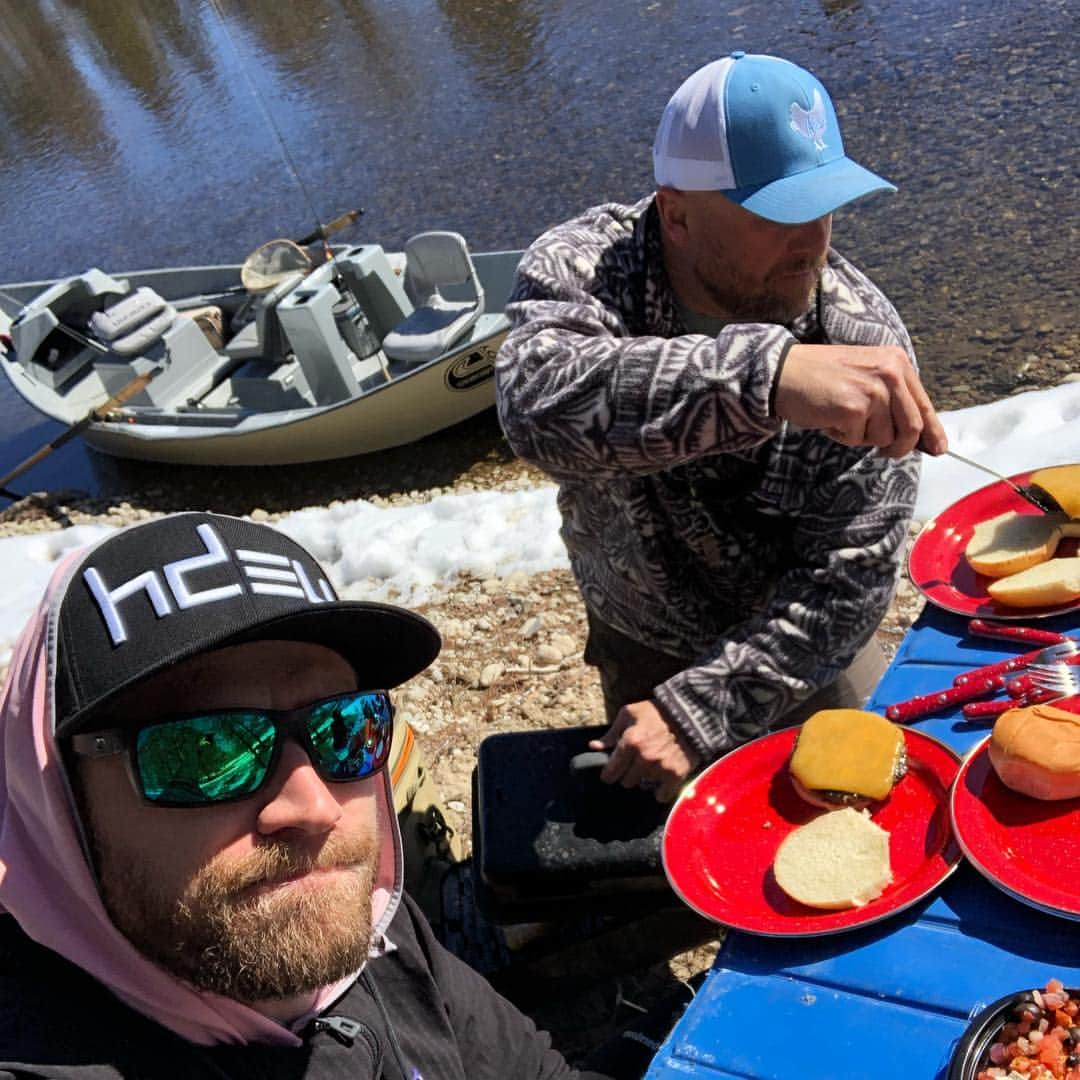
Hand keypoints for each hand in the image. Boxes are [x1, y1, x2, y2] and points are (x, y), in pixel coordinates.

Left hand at [588, 700, 700, 802]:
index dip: (608, 774)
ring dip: (644, 780)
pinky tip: (661, 781)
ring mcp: (660, 768)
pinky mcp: (676, 774)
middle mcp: (644, 758)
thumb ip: (611, 732)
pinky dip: (660, 791)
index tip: (610, 774)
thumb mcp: (630, 713)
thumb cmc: (658, 712)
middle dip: (627, 774)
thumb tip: (594, 747)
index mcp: (630, 742)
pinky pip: (662, 795)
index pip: (611, 771)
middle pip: (626, 782)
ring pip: (643, 786)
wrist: (690, 714)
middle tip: (634, 764)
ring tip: (650, 766)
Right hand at [774, 344, 947, 458]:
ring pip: (885, 437)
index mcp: (897, 362)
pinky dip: (842, 436)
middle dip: (899, 447)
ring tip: (842, 418)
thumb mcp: (866, 375)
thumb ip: (891, 398)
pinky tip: (830, 419)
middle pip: (911, 427)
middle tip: (885, 453)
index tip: (938, 449)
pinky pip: (858, 439)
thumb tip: (917, 436)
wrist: (783, 371)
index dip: (932, 431)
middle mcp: (891, 373)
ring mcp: (874, 390)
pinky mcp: (854, 408)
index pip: (923, 404)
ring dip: (862, 437)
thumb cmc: (821, 376)